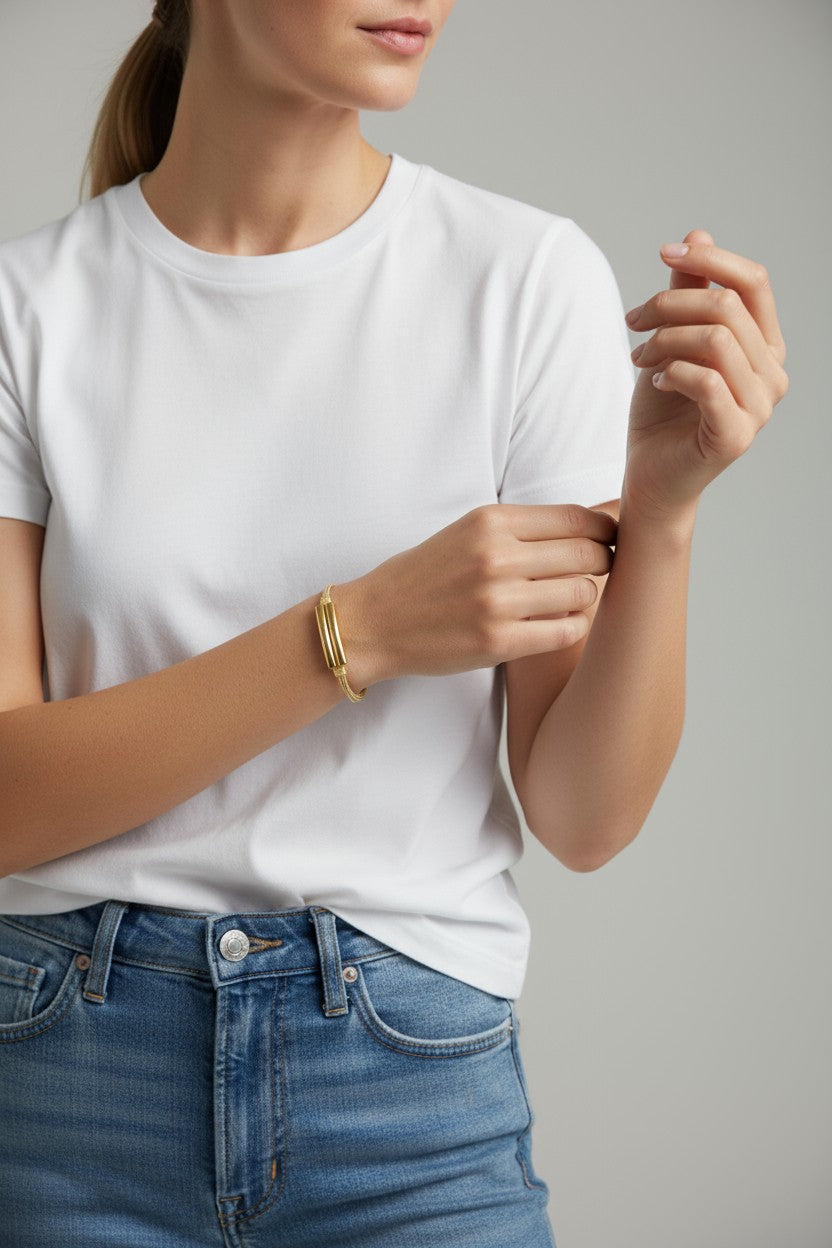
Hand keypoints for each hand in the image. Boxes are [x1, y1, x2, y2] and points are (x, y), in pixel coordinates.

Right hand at [335, 503, 617, 685]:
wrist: (375, 621)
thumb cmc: (426, 575)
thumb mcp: (469, 532)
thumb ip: (524, 528)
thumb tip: (595, 520)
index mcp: (491, 521)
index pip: (577, 518)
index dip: (606, 530)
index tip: (610, 540)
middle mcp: (497, 556)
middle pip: (588, 553)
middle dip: (602, 562)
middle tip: (598, 571)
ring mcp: (498, 600)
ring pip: (583, 593)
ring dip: (584, 597)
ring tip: (568, 599)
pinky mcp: (498, 641)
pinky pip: (565, 631)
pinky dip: (571, 627)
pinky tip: (556, 623)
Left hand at [622, 228, 788, 522]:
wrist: (650, 478)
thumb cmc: (662, 414)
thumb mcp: (669, 342)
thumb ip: (687, 294)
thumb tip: (697, 234)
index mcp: (765, 346)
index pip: (754, 281)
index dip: (711, 258)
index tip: (664, 251)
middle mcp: (772, 374)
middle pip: (727, 306)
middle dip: (669, 304)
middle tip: (632, 322)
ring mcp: (759, 407)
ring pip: (715, 339)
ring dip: (664, 339)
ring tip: (638, 357)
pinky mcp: (735, 435)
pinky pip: (706, 381)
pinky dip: (672, 371)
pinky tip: (655, 380)